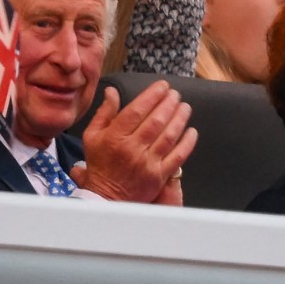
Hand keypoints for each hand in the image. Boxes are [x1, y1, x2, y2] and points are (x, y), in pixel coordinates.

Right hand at [71, 81, 196, 202]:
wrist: (106, 197)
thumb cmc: (100, 164)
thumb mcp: (92, 136)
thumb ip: (104, 113)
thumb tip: (112, 91)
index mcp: (115, 137)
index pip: (136, 111)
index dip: (152, 95)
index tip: (162, 86)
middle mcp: (132, 148)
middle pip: (155, 121)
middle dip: (168, 104)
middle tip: (175, 94)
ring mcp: (147, 163)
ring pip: (168, 136)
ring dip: (179, 119)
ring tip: (185, 107)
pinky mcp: (159, 176)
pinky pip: (177, 156)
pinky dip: (187, 143)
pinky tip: (192, 131)